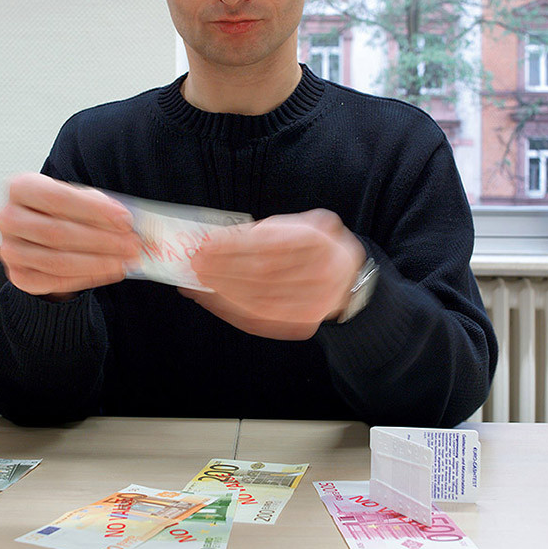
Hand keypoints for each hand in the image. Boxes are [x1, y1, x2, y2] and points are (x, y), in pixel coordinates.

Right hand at [0, 173, 140, 298]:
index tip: (125, 220)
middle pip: (57, 232)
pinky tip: (112, 271)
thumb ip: (97, 205)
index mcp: (21, 187)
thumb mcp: (78, 199)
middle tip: (132, 245)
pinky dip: (89, 276)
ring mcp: (10, 250)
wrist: (40, 236)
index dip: (93, 210)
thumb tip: (125, 221)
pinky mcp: (20, 276)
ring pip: (58, 261)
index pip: (57, 198)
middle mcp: (8, 218)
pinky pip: (57, 280)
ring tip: (126, 260)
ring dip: (99, 262)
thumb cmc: (63, 211)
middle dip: (101, 240)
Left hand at [181, 209, 365, 339]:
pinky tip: (210, 299)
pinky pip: (257, 321)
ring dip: (220, 290)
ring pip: (256, 300)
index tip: (208, 242)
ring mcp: (311, 305)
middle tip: (196, 261)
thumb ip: (276, 225)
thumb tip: (232, 235)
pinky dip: (228, 310)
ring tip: (195, 279)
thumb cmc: (321, 247)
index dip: (235, 245)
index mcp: (321, 242)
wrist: (352, 282)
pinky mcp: (299, 326)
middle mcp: (320, 275)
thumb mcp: (311, 222)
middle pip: (261, 273)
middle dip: (222, 267)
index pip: (270, 245)